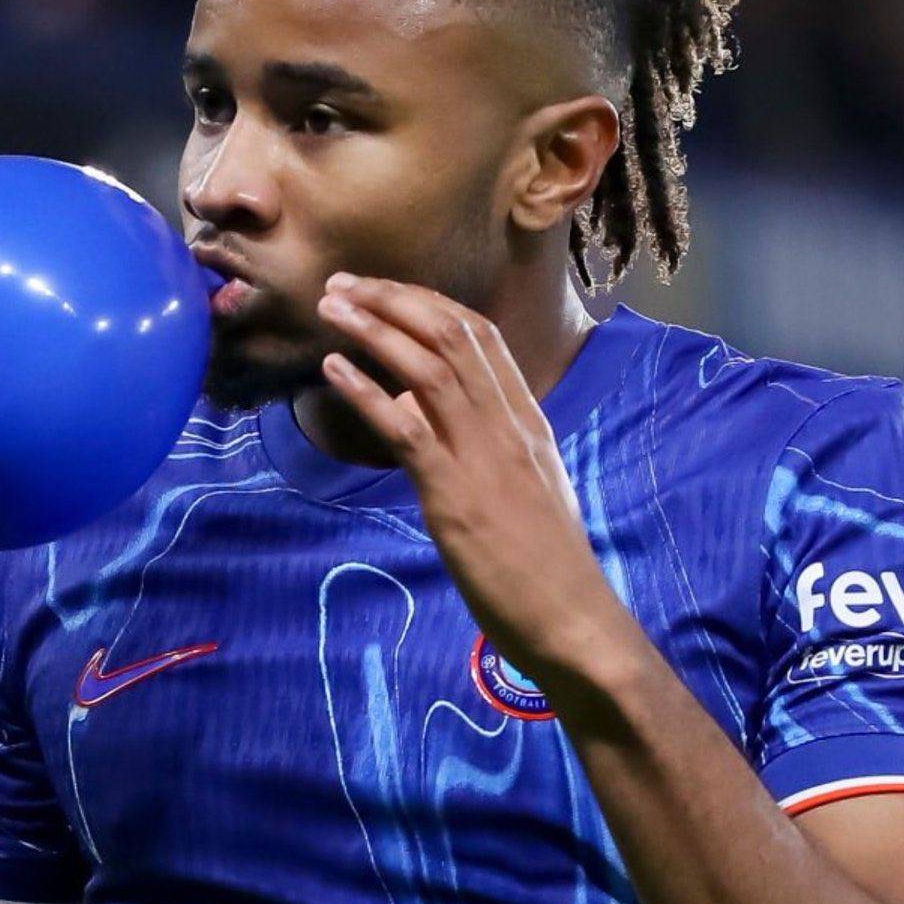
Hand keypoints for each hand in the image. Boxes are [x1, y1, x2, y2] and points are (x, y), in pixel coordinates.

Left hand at [314, 273, 632, 688]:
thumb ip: (473, 443)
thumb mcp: (518, 487)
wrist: (573, 620)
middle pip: (451, 334)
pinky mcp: (457, 496)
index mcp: (527, 420)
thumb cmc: (543, 565)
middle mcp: (509, 425)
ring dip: (374, 328)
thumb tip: (412, 408)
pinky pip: (407, 429)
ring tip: (330, 307)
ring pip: (430, 366)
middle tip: (342, 284)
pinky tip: (332, 370)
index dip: (426, 302)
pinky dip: (366, 392)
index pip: (480, 335)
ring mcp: (485, 457)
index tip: (382, 289)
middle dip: (392, 299)